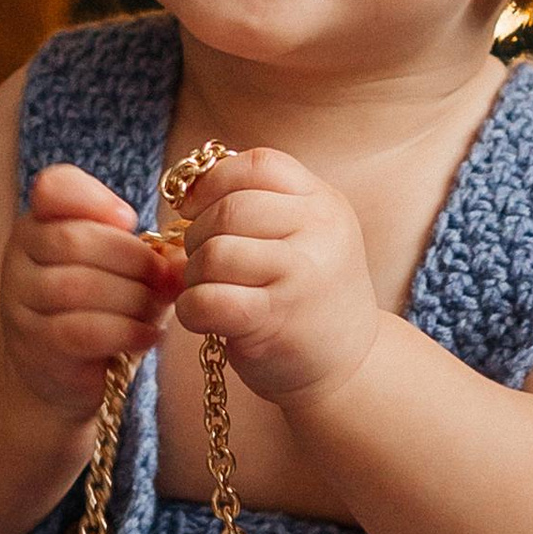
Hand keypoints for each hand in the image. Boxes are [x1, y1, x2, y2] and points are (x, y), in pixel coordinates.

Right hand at [0, 163, 178, 417]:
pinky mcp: (34, 347)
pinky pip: (80, 331)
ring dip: (132, 298)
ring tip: (158, 311)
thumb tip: (183, 257)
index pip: (53, 188)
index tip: (131, 220)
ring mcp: (20, 303)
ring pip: (78, 286)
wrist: (64, 373)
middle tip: (168, 279)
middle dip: (133, 259)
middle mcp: (20, 257)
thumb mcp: (125, 271)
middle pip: (74, 240)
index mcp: (41, 223)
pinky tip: (148, 336)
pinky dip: (124, 331)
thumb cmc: (103, 310)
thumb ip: (150, 254)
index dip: (95, 198)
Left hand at [173, 150, 382, 410]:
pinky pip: (208, 299)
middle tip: (203, 261)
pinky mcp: (276, 319)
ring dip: (194, 274)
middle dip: (198, 234)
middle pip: (230, 209)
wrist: (347, 368)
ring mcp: (302, 275)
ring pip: (215, 252)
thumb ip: (259, 204)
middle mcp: (321, 232)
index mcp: (324, 202)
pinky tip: (205, 318)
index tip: (195, 207)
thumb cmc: (307, 297)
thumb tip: (185, 188)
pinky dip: (192, 309)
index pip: (258, 165)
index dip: (214, 181)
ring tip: (209, 289)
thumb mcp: (302, 237)